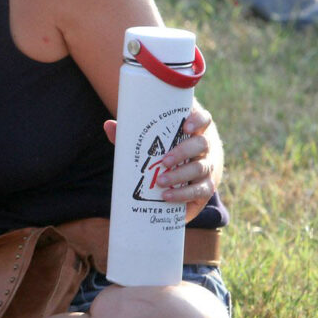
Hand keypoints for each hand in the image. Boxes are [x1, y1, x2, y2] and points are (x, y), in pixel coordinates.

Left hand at [104, 103, 218, 214]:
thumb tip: (109, 125)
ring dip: (180, 175)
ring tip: (161, 181)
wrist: (186, 177)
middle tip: (164, 161)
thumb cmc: (165, 153)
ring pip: (200, 168)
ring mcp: (207, 168)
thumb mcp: (152, 143)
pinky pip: (199, 191)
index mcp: (194, 131)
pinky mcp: (206, 188)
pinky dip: (183, 194)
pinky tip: (167, 197)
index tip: (185, 126)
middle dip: (182, 152)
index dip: (197, 120)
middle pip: (201, 144)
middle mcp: (204, 149)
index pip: (203, 120)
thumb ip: (132, 135)